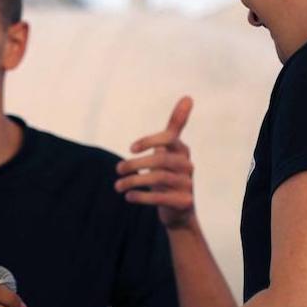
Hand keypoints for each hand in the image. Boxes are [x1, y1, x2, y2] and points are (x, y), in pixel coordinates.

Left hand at [116, 96, 196, 229]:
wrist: (179, 209)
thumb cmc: (170, 173)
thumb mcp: (171, 149)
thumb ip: (176, 125)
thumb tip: (189, 96)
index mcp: (182, 150)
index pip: (169, 138)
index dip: (150, 140)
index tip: (130, 148)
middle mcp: (188, 165)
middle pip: (160, 160)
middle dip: (134, 164)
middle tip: (117, 169)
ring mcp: (187, 184)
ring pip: (158, 179)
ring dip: (133, 182)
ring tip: (118, 186)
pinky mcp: (184, 202)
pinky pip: (160, 197)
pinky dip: (141, 196)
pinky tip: (128, 196)